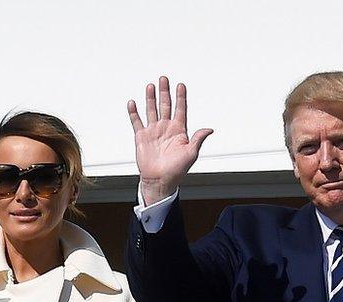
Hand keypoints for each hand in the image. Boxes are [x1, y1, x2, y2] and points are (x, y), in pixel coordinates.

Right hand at [127, 76, 212, 203]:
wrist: (159, 180)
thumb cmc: (176, 170)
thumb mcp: (191, 153)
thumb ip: (198, 139)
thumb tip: (209, 129)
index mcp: (179, 131)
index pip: (180, 109)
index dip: (180, 97)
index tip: (181, 85)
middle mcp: (166, 129)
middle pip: (165, 105)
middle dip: (165, 92)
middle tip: (164, 79)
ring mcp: (153, 132)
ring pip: (151, 110)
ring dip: (151, 98)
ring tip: (150, 86)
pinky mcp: (141, 137)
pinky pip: (137, 122)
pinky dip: (134, 112)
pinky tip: (133, 103)